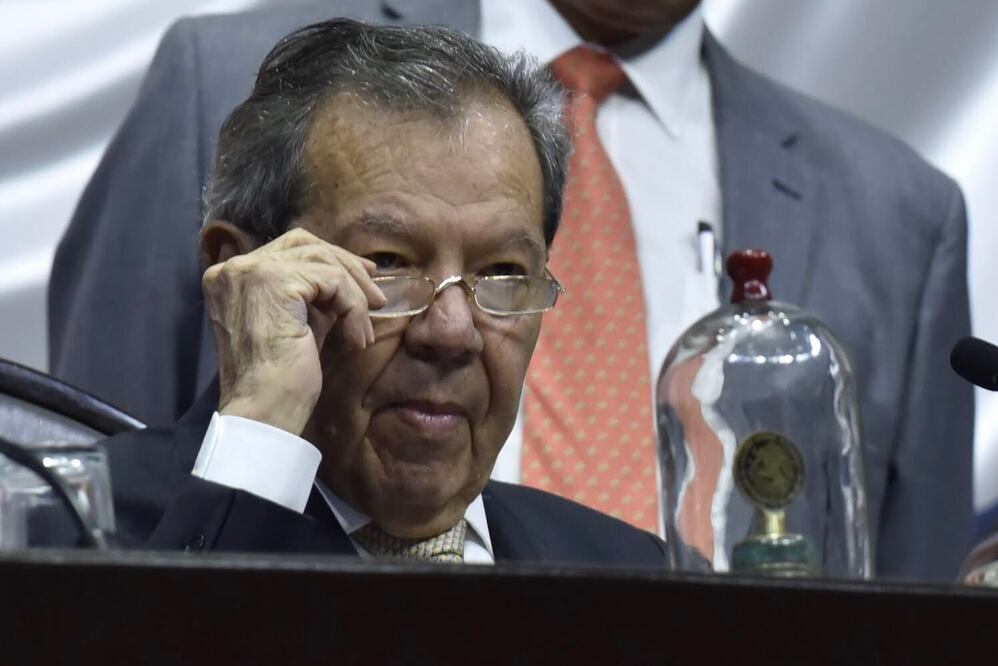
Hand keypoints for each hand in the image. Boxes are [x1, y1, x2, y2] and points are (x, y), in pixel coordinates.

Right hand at [202, 228, 385, 434]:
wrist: (265, 411)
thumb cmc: (279, 378)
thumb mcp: (298, 322)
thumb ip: (312, 296)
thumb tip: (349, 277)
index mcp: (230, 276)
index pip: (288, 249)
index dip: (329, 260)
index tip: (363, 279)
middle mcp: (234, 267)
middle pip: (304, 244)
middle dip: (346, 266)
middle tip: (375, 294)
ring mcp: (251, 271)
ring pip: (322, 261)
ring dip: (354, 292)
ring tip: (366, 326)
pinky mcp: (274, 283)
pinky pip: (332, 281)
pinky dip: (352, 306)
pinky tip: (356, 338)